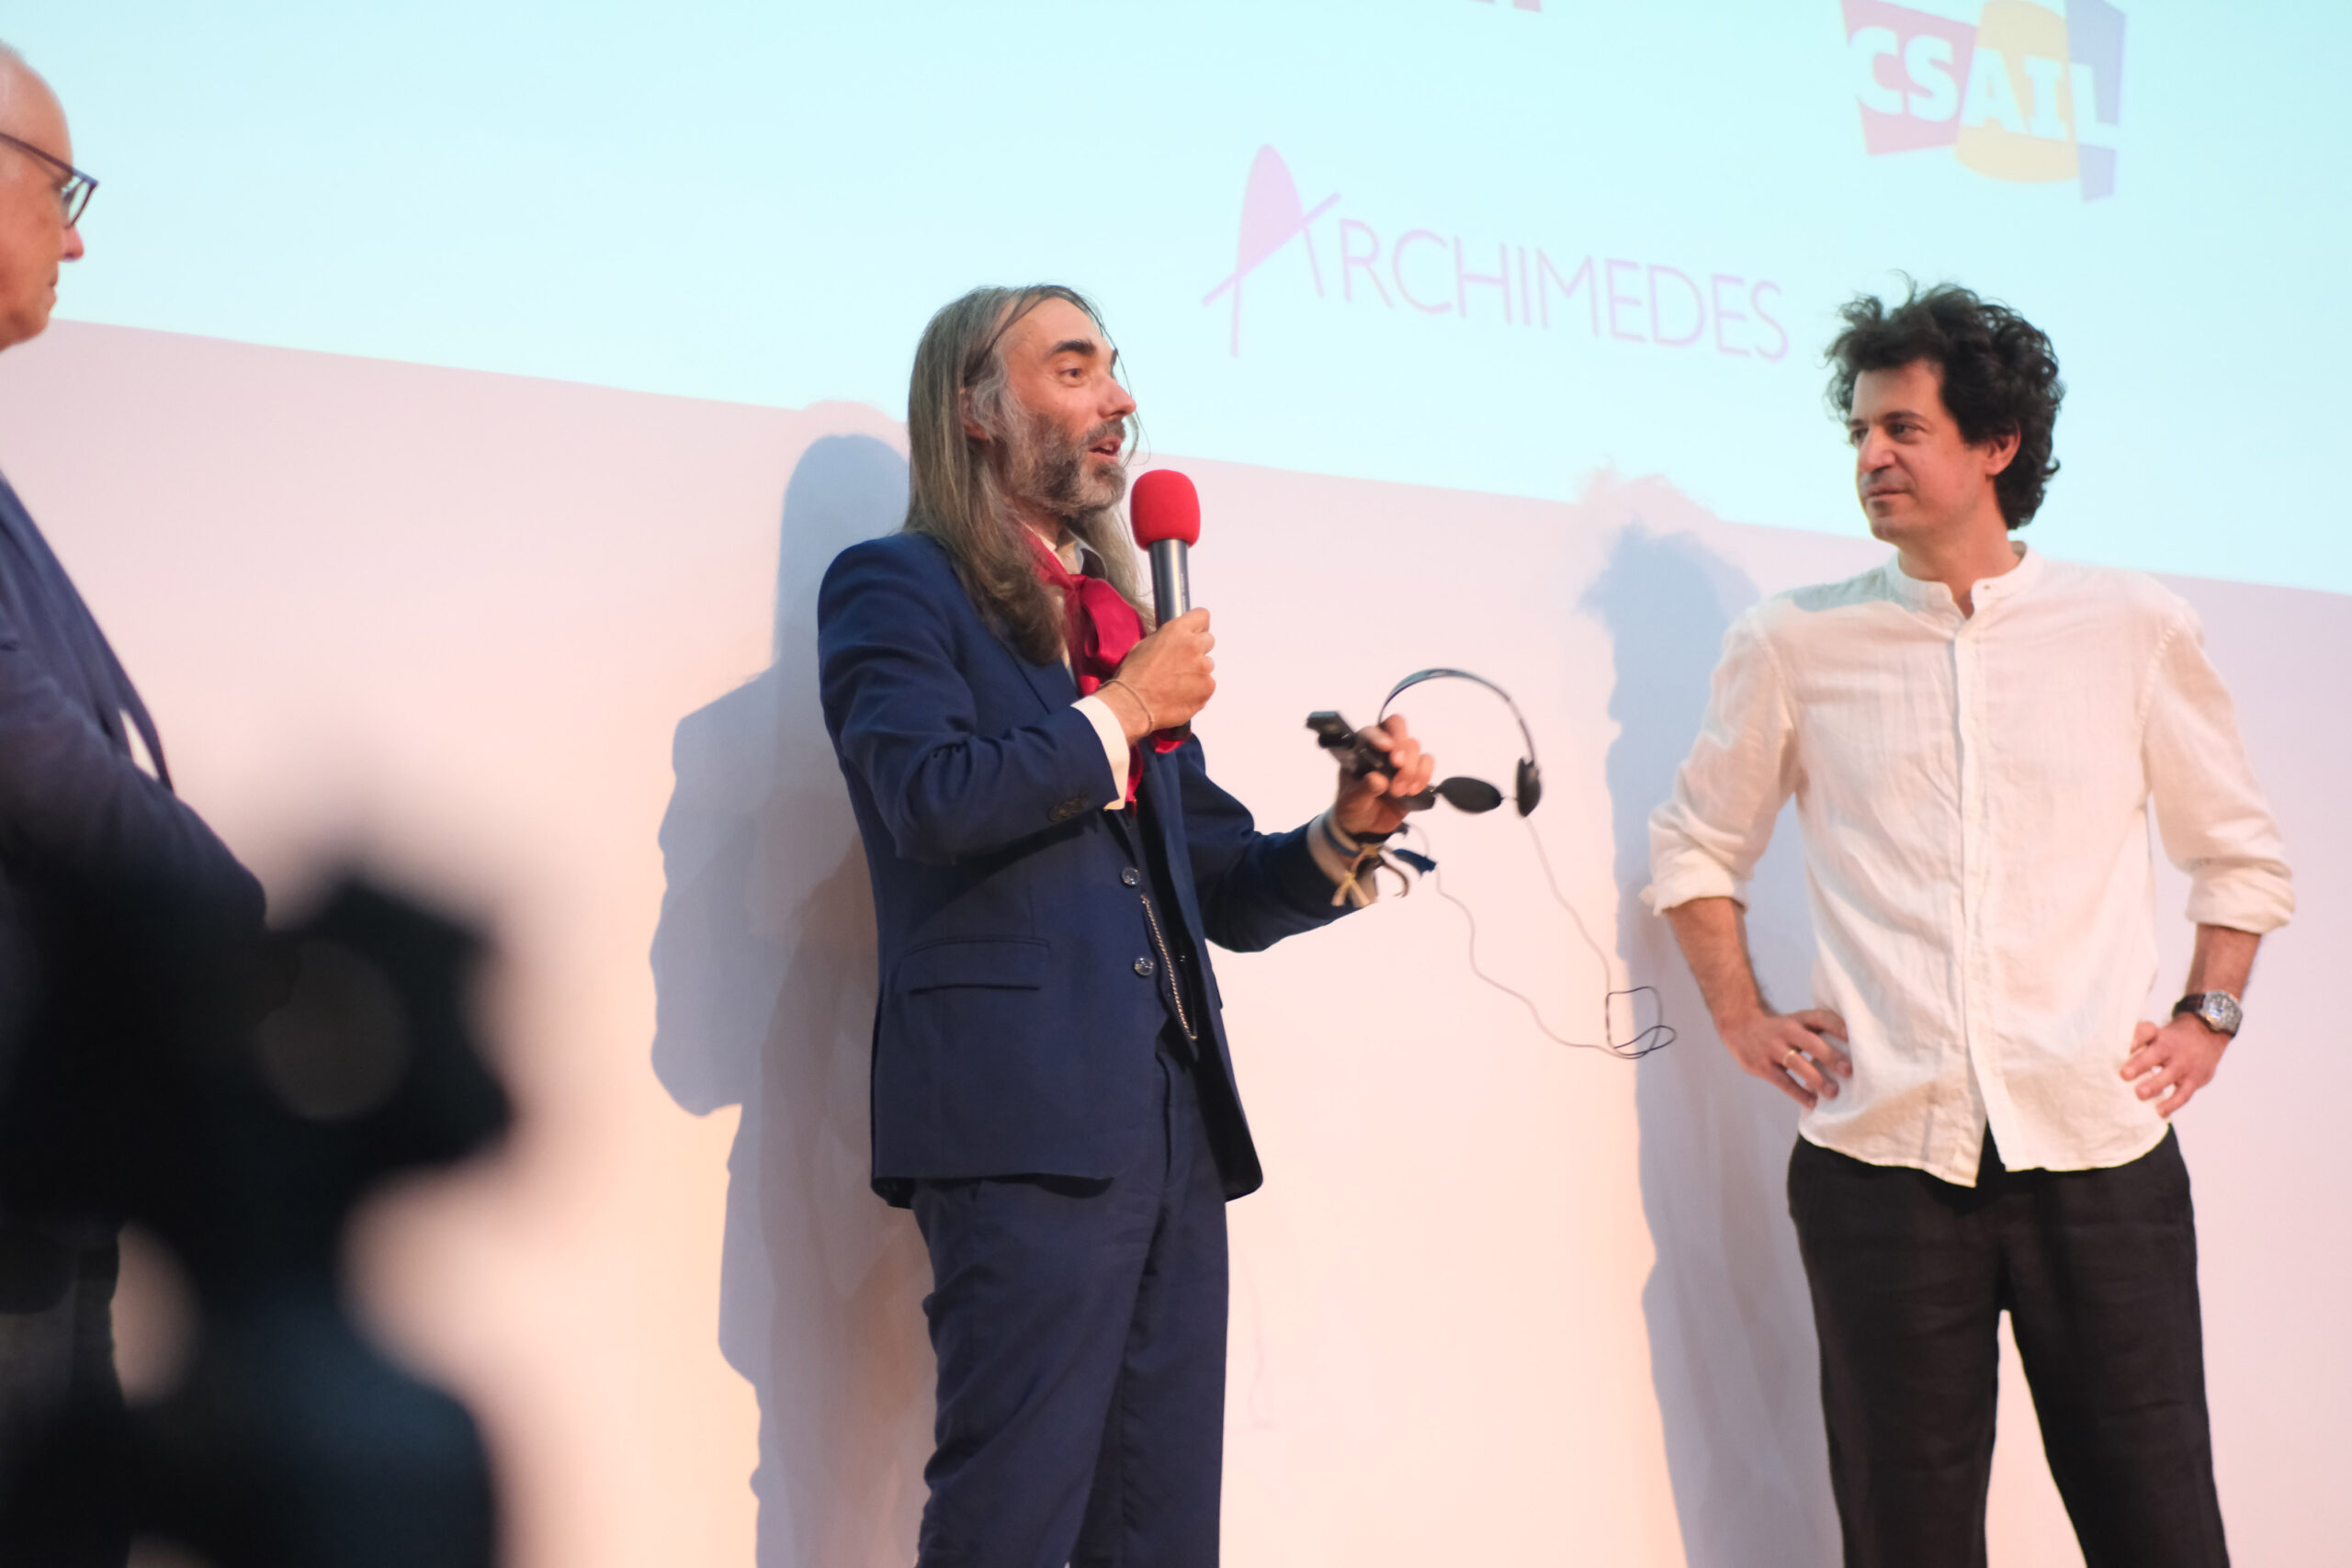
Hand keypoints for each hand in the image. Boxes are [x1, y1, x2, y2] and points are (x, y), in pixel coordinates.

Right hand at [1105, 609, 1214, 742]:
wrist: (1133, 704)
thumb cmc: (1133, 675)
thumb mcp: (1145, 644)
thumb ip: (1167, 639)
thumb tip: (1177, 640)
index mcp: (1177, 631)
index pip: (1202, 616)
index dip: (1198, 625)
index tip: (1195, 633)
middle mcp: (1194, 646)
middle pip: (1209, 641)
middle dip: (1198, 649)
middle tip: (1182, 663)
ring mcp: (1203, 668)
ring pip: (1208, 666)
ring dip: (1197, 672)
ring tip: (1177, 683)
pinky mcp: (1207, 688)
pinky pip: (1207, 686)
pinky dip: (1198, 690)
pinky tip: (1181, 695)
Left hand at [1332, 715, 1435, 837]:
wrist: (1367, 825)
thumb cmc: (1353, 807)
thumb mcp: (1351, 801)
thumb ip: (1362, 790)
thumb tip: (1377, 779)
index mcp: (1361, 749)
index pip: (1371, 731)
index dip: (1380, 736)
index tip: (1387, 748)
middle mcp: (1382, 748)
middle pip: (1397, 727)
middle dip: (1401, 746)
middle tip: (1398, 765)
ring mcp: (1400, 758)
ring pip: (1415, 746)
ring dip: (1410, 769)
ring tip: (1398, 792)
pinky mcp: (1415, 771)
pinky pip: (1427, 762)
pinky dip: (1424, 775)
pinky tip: (1412, 791)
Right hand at [1722, 1008, 1851, 1109]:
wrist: (1738, 1025)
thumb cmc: (1778, 1028)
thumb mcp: (1795, 1022)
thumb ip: (1817, 1032)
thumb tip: (1851, 1051)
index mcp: (1798, 1019)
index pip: (1820, 1018)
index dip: (1836, 1026)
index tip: (1853, 1036)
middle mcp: (1786, 1031)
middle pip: (1810, 1042)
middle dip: (1830, 1056)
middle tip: (1849, 1070)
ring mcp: (1772, 1048)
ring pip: (1796, 1063)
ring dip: (1816, 1078)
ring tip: (1833, 1092)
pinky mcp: (1762, 1066)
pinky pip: (1783, 1081)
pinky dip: (1799, 1093)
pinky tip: (1813, 1103)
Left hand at [2121, 1015, 2227, 1117]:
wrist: (2207, 1035)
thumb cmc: (2171, 1039)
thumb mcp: (2157, 1034)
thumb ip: (2136, 1043)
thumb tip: (2108, 1056)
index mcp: (2158, 1035)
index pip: (2145, 1032)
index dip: (2133, 1038)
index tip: (2119, 1047)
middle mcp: (2172, 1048)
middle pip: (2156, 1054)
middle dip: (2140, 1064)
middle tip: (2124, 1075)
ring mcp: (2184, 1064)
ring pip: (2170, 1075)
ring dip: (2155, 1086)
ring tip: (2139, 1095)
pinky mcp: (2195, 1080)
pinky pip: (2184, 1094)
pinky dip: (2172, 1104)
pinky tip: (2159, 1112)